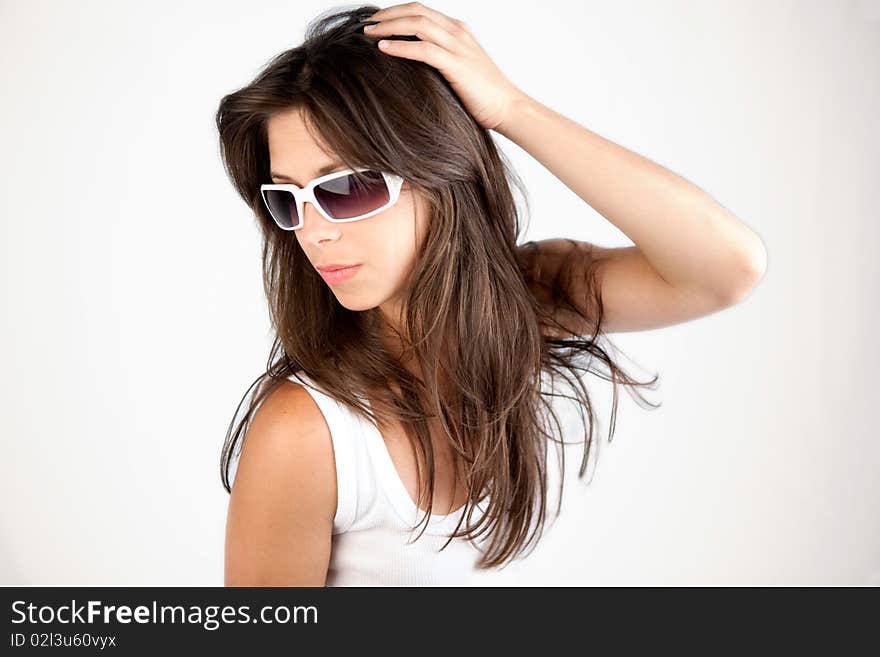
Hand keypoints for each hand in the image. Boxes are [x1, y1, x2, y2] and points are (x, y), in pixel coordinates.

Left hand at [362, 2, 525, 131]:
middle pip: (415, 12)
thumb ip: (438, 60)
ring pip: (417, 25)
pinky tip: (383, 49)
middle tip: (365, 27)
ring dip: (389, 27)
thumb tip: (410, 64)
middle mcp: (457, 32)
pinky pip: (423, 49)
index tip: (375, 23)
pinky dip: (400, 47)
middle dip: (387, 16)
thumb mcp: (457, 70)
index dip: (395, 13)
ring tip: (368, 35)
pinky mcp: (457, 65)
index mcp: (457, 30)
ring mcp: (458, 46)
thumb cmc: (482, 95)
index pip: (420, 11)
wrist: (508, 108)